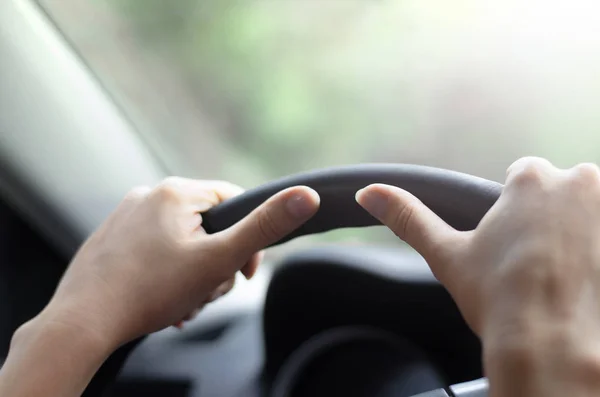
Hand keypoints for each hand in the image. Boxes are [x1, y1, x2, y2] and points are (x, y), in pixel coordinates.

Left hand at [43, 177, 319, 348]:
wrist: (83, 321)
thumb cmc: (150, 290)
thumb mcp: (218, 260)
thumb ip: (264, 228)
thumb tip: (306, 196)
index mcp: (175, 192)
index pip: (233, 201)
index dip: (247, 239)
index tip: (243, 272)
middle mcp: (148, 196)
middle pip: (207, 226)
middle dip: (215, 263)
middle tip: (206, 291)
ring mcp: (126, 217)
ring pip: (182, 241)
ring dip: (192, 274)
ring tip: (181, 301)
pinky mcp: (112, 238)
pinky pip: (155, 250)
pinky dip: (167, 274)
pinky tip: (163, 300)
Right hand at [357, 157, 599, 396]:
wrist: (552, 345)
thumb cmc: (498, 298)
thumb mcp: (447, 254)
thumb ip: (407, 217)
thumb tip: (365, 193)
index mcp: (531, 178)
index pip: (524, 179)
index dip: (515, 215)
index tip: (513, 248)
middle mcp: (580, 182)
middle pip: (563, 193)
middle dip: (551, 221)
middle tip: (538, 266)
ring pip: (593, 214)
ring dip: (582, 238)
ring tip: (567, 278)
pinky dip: (595, 255)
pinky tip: (586, 283)